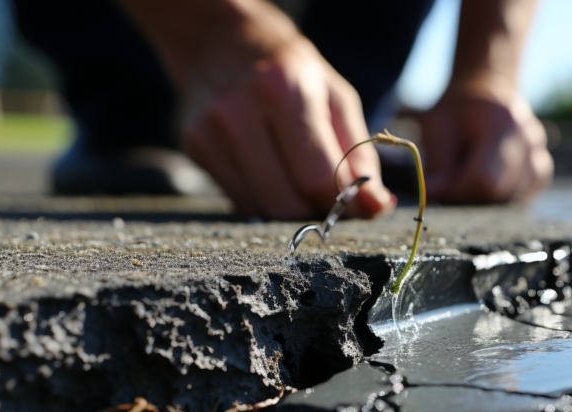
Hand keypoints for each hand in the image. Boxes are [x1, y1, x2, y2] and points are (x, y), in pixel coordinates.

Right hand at [122, 0, 394, 219]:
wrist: (221, 40)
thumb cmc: (291, 70)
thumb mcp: (336, 99)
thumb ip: (361, 156)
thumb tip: (377, 206)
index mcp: (284, 91)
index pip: (317, 178)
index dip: (343, 202)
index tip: (356, 203)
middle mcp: (239, 112)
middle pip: (287, 204)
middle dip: (316, 211)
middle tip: (328, 197)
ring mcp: (210, 132)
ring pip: (262, 211)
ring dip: (290, 211)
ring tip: (299, 181)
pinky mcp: (194, 148)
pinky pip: (240, 202)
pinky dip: (264, 201)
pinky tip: (270, 172)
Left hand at [421, 77, 552, 203]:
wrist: (484, 98)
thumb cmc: (456, 113)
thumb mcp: (436, 125)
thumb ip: (438, 160)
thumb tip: (433, 193)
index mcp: (504, 122)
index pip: (485, 180)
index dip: (458, 190)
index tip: (441, 182)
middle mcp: (530, 140)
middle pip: (499, 193)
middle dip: (468, 194)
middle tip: (452, 176)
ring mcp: (539, 157)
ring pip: (509, 200)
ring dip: (483, 195)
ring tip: (471, 168)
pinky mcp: (540, 174)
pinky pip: (519, 198)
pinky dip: (499, 195)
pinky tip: (488, 176)